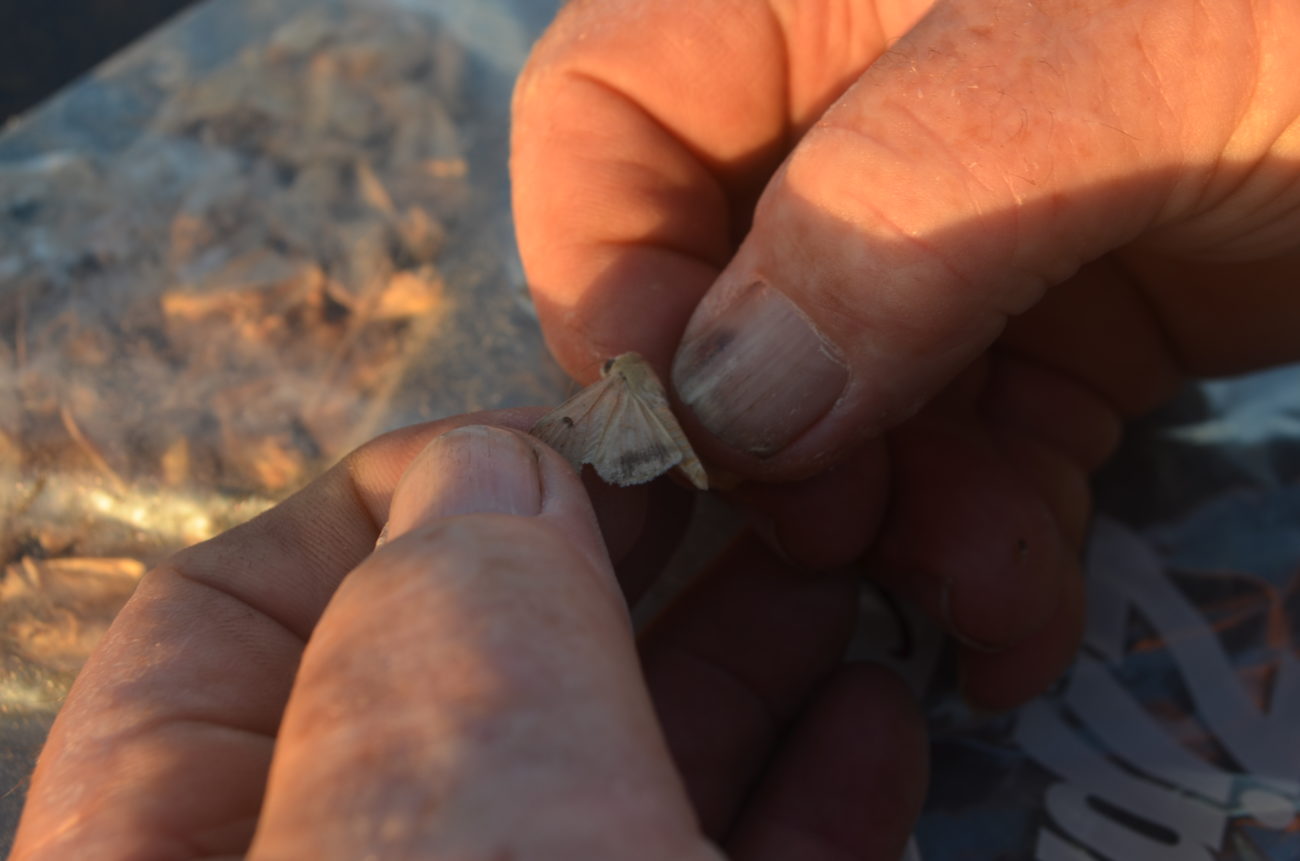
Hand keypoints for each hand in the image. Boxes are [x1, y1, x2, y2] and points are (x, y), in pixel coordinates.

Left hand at [11, 416, 924, 859]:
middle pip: (468, 686)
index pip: (225, 628)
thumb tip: (500, 473)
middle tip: (732, 476)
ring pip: (617, 777)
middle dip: (610, 562)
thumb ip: (450, 579)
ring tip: (836, 558)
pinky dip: (810, 791)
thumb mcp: (434, 759)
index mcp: (183, 856)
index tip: (548, 447)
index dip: (385, 502)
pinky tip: (875, 709)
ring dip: (739, 657)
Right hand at [511, 0, 1299, 707]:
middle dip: (770, 434)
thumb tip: (727, 412)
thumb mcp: (1128, 52)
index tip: (703, 432)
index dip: (615, 275)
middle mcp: (863, 102)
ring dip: (892, 517)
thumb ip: (895, 215)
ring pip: (840, 395)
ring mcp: (961, 223)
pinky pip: (964, 442)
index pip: (603, 118)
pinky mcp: (1061, 320)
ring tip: (974, 601)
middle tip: (840, 539)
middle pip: (712, 281)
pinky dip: (980, 533)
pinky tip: (1016, 612)